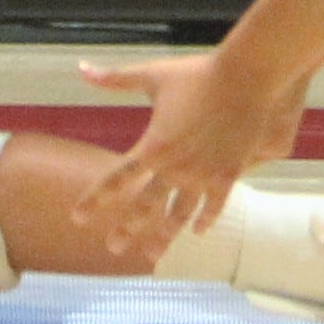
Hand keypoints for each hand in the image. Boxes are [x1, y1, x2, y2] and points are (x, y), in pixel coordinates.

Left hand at [70, 51, 307, 254]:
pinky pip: (213, 207)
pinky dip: (204, 220)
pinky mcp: (227, 176)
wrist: (245, 77)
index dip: (95, 200)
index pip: (116, 179)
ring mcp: (203, 175)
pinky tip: (197, 231)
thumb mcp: (152, 75)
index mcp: (153, 146)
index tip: (77, 218)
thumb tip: (81, 69)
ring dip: (164, 236)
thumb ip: (115, 79)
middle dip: (127, 229)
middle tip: (113, 248)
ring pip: (179, 215)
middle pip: (145, 206)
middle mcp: (175, 168)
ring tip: (152, 254)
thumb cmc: (196, 74)